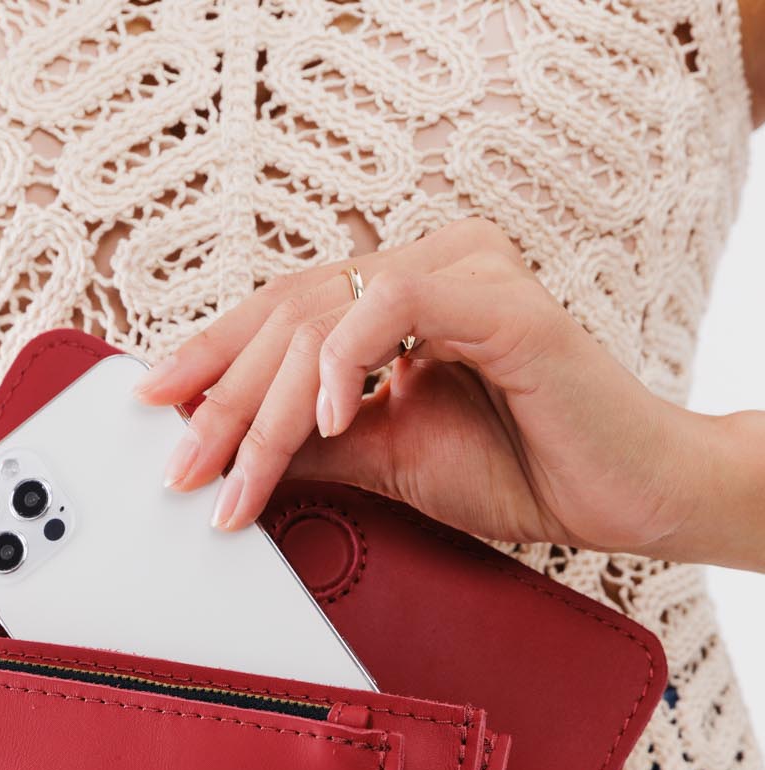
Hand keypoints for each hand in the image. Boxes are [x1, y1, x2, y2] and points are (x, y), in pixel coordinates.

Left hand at [133, 217, 743, 560]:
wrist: (613, 500)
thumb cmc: (515, 469)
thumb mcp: (380, 459)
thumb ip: (309, 442)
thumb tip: (223, 446)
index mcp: (398, 296)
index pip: (282, 312)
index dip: (211, 354)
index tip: (154, 403)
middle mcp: (428, 268)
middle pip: (288, 315)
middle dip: (224, 398)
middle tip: (183, 464)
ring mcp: (465, 272)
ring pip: (324, 316)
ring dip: (267, 405)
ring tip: (235, 474)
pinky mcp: (500, 298)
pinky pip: (396, 303)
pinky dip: (347, 363)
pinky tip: (326, 424)